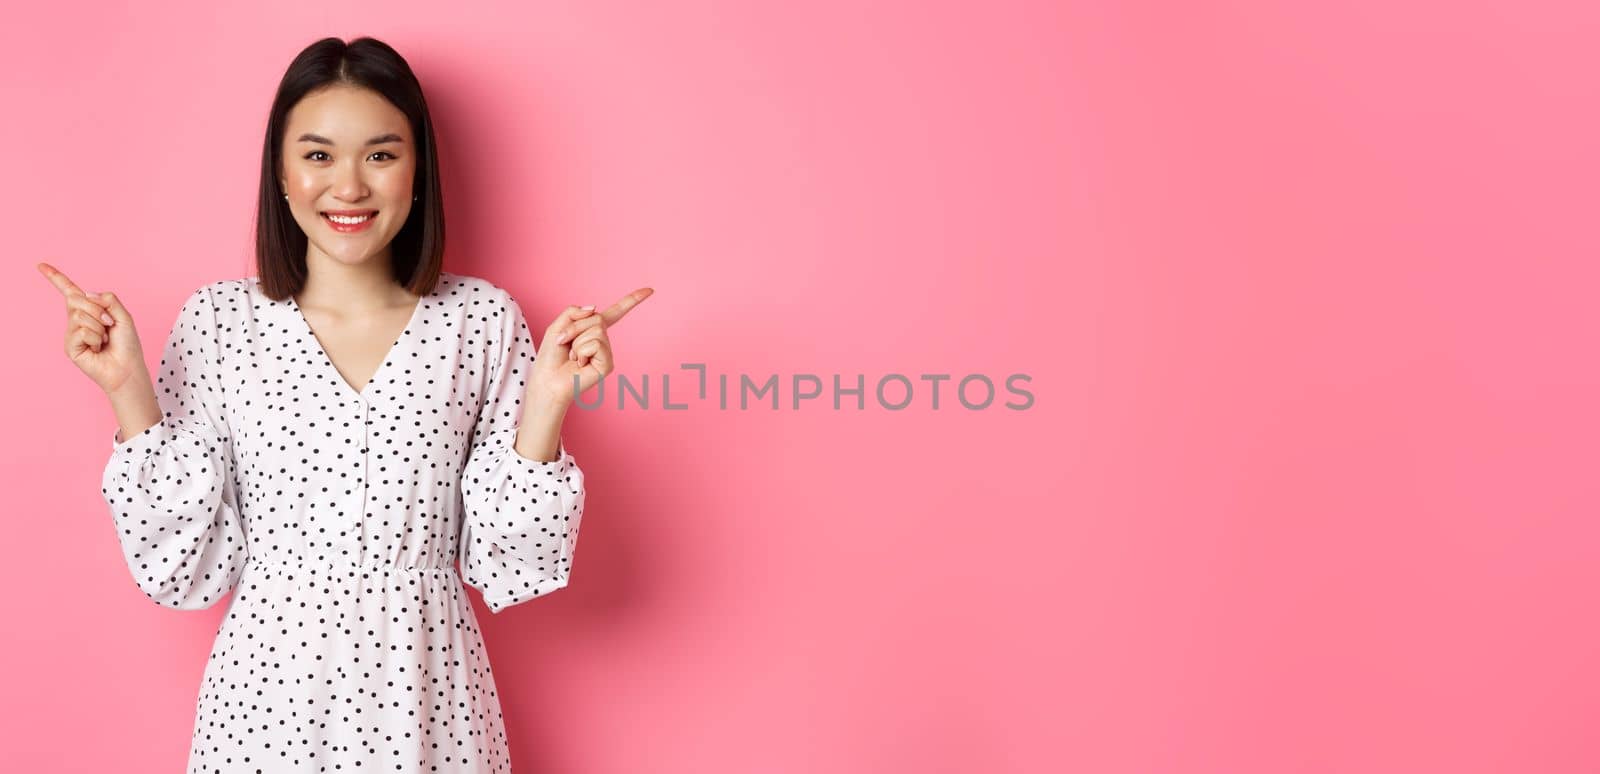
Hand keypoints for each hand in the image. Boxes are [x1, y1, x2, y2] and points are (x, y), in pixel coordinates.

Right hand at [37, 262, 149, 394]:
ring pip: (79, 315)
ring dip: (99, 326)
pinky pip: (80, 331)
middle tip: (110, 324)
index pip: (70, 291)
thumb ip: (109, 300)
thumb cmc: (127, 345)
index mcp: (90, 310)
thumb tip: (87, 294)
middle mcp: (77, 320)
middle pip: (77, 299)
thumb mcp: (124, 316)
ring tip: (105, 339)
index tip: (41, 265)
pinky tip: (97, 348)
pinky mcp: (70, 346)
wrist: (127, 368)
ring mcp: (72, 333)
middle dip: (98, 310)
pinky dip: (95, 338)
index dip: (56, 278)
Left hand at [531, 287, 653, 406]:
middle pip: (596, 318)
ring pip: (596, 331)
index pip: (615, 313)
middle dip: (575, 328)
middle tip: (563, 343)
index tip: (649, 290)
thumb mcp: (557, 326)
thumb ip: (574, 311)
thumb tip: (595, 308)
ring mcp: (607, 352)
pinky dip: (582, 351)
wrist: (547, 380)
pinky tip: (580, 364)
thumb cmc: (551, 357)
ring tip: (572, 356)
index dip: (632, 300)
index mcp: (592, 330)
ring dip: (577, 342)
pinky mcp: (608, 364)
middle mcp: (603, 340)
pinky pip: (596, 344)